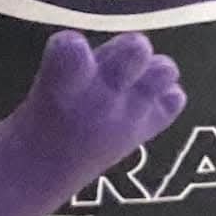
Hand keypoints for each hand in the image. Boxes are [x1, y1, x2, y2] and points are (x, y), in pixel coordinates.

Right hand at [18, 32, 185, 162]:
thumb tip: (102, 40)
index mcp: (63, 84)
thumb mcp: (43, 84)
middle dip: (127, 48)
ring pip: (165, 69)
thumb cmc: (40, 120)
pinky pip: (175, 100)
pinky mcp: (145, 131)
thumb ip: (72, 58)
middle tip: (110, 64)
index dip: (69, 43)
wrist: (41, 176)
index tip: (64, 53)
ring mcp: (128, 115)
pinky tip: (144, 102)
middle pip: (136, 49)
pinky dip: (165, 97)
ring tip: (132, 80)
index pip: (72, 47)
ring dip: (152, 68)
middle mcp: (101, 98)